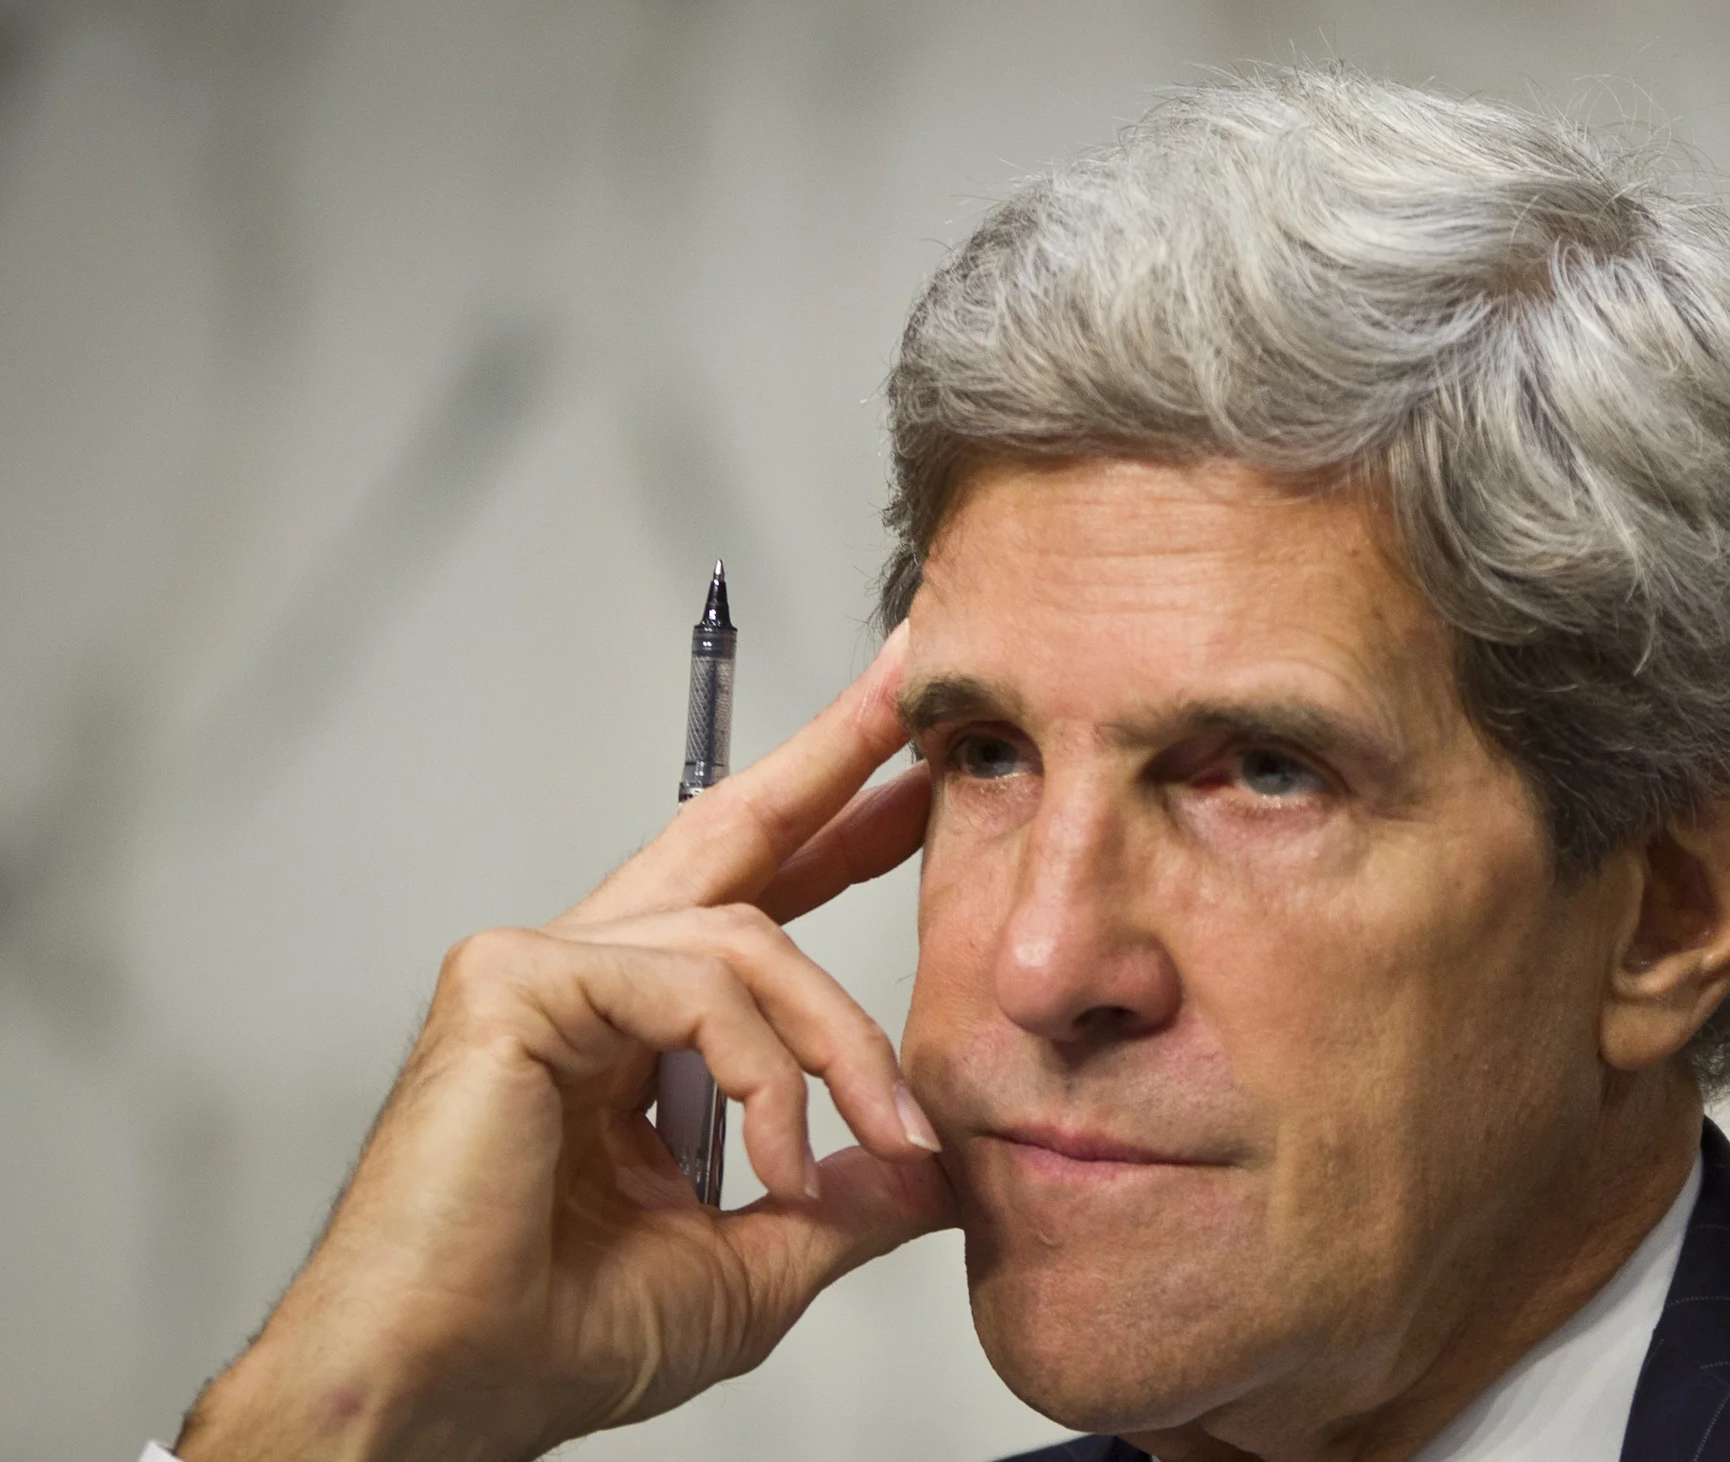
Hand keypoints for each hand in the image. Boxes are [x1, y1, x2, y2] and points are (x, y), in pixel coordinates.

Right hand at [176, 624, 953, 1461]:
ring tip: (885, 1134)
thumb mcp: (753, 1262)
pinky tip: (782, 1152)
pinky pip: (693, 984)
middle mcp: (580, 980)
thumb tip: (940, 1170)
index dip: (835, 833)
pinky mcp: (512, 984)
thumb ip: (843, 1200)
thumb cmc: (549, 1343)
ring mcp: (538, 969)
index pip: (749, 905)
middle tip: (911, 689)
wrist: (439, 1400)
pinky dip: (762, 1068)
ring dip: (839, 1040)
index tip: (915, 784)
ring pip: (747, 940)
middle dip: (832, 757)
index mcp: (626, 1032)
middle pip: (729, 833)